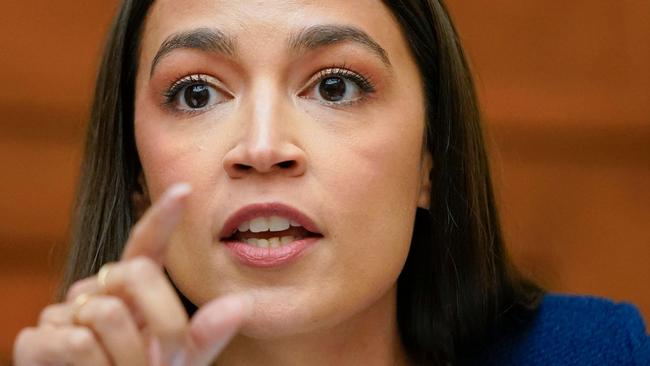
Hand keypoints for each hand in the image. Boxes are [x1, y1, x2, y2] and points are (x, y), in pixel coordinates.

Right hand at [14, 183, 249, 364]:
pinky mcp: (33, 340)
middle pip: (137, 273)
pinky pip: (77, 342)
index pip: (146, 245)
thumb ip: (204, 336)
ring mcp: (62, 313)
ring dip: (126, 357)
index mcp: (133, 292)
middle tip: (159, 363)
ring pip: (107, 314)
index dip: (163, 217)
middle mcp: (97, 292)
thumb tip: (241, 304)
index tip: (185, 190)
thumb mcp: (177, 361)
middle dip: (163, 324)